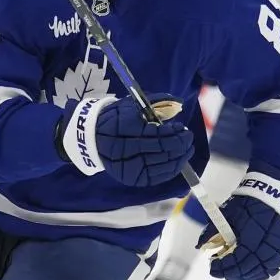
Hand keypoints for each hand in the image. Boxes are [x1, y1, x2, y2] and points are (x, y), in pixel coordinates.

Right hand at [58, 93, 193, 186]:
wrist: (91, 138)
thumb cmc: (115, 118)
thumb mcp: (132, 105)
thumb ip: (156, 101)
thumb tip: (179, 102)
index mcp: (124, 129)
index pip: (156, 135)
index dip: (172, 133)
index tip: (181, 127)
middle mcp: (125, 150)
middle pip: (160, 150)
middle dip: (179, 144)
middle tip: (188, 137)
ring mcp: (128, 167)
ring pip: (161, 165)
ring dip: (179, 157)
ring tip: (187, 149)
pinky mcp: (131, 178)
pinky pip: (157, 177)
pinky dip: (171, 169)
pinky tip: (179, 161)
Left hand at [206, 170, 279, 279]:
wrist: (272, 193)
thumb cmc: (247, 203)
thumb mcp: (227, 213)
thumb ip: (213, 230)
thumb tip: (200, 246)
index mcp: (253, 233)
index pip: (238, 259)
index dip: (224, 267)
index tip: (212, 266)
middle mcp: (268, 243)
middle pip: (249, 268)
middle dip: (232, 273)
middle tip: (219, 271)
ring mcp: (278, 247)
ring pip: (262, 271)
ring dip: (245, 277)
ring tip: (231, 275)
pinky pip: (272, 268)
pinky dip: (259, 274)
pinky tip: (248, 275)